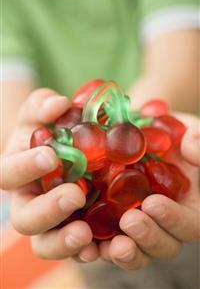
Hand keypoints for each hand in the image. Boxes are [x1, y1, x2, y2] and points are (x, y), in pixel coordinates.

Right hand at [1, 89, 98, 261]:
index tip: (50, 156)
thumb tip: (58, 104)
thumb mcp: (42, 114)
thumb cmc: (49, 131)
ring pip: (46, 243)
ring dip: (64, 242)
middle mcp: (29, 202)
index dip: (24, 168)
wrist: (66, 151)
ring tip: (85, 234)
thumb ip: (43, 106)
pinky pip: (76, 249)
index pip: (8, 175)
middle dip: (47, 209)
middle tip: (74, 195)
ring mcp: (51, 222)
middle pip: (26, 218)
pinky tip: (100, 247)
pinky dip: (87, 251)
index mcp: (17, 173)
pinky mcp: (73, 230)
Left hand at [99, 113, 199, 269]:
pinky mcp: (113, 223)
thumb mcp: (189, 132)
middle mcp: (165, 221)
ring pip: (137, 251)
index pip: (189, 223)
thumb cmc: (172, 136)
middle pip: (164, 245)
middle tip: (129, 220)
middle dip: (148, 236)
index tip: (152, 203)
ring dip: (125, 252)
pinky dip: (97, 248)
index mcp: (188, 204)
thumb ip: (198, 140)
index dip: (174, 219)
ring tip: (109, 245)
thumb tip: (190, 149)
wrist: (143, 133)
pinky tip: (87, 244)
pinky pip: (107, 244)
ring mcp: (139, 224)